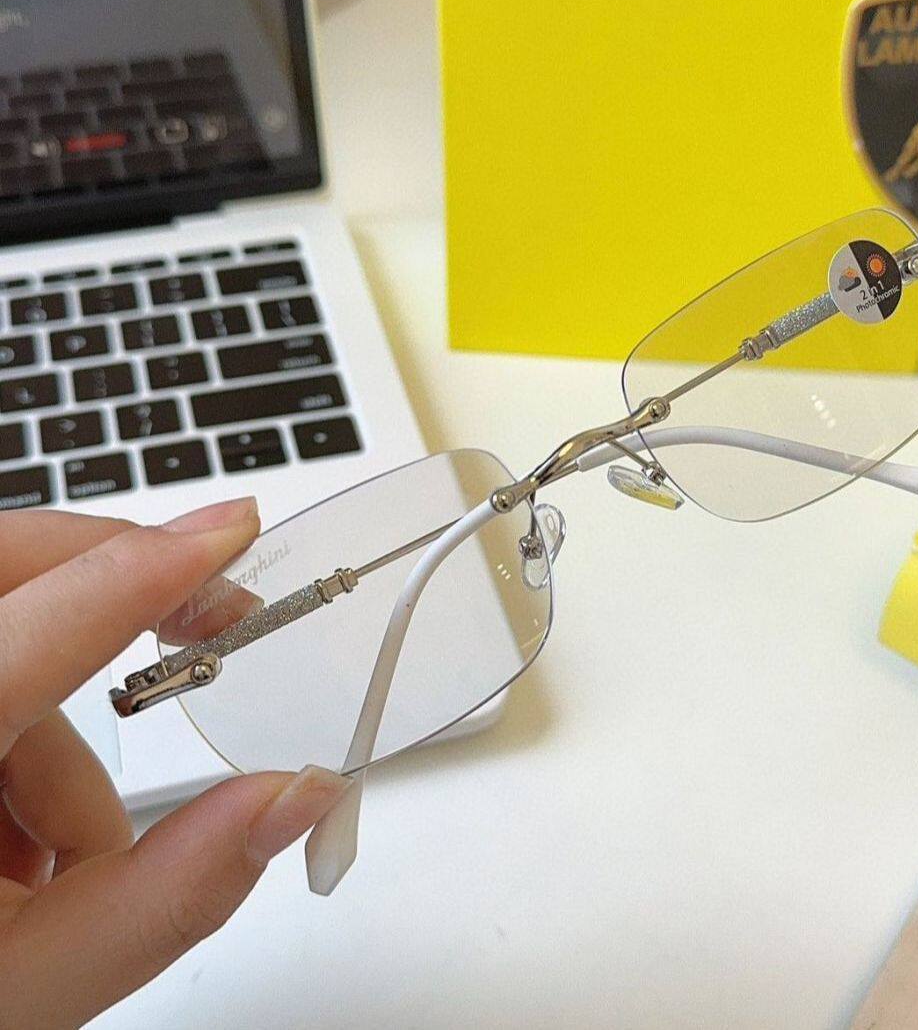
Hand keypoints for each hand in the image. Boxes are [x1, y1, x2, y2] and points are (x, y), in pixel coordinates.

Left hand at [0, 500, 349, 1028]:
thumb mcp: (27, 987)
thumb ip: (179, 887)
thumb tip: (292, 796)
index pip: (45, 624)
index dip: (154, 565)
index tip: (233, 530)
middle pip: (7, 572)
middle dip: (114, 592)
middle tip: (201, 629)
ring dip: (50, 735)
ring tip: (44, 868)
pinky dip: (5, 742)